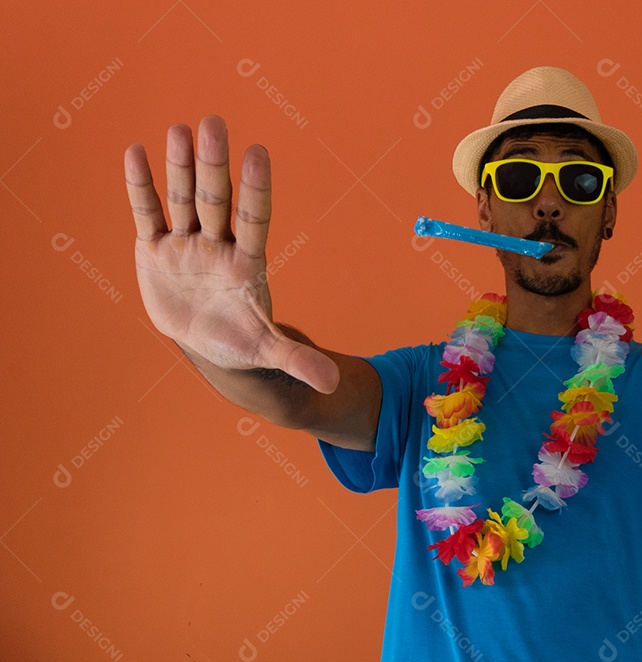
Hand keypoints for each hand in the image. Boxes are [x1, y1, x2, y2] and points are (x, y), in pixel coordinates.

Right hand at [125, 115, 338, 392]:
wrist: (208, 341)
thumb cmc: (241, 340)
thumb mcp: (266, 351)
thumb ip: (296, 361)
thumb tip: (331, 384)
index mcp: (246, 263)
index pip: (253, 218)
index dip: (255, 188)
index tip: (258, 153)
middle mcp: (217, 244)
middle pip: (216, 200)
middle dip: (214, 164)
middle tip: (214, 123)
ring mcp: (186, 243)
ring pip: (183, 199)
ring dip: (179, 166)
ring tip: (179, 128)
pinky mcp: (156, 249)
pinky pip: (147, 213)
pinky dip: (141, 187)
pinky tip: (136, 152)